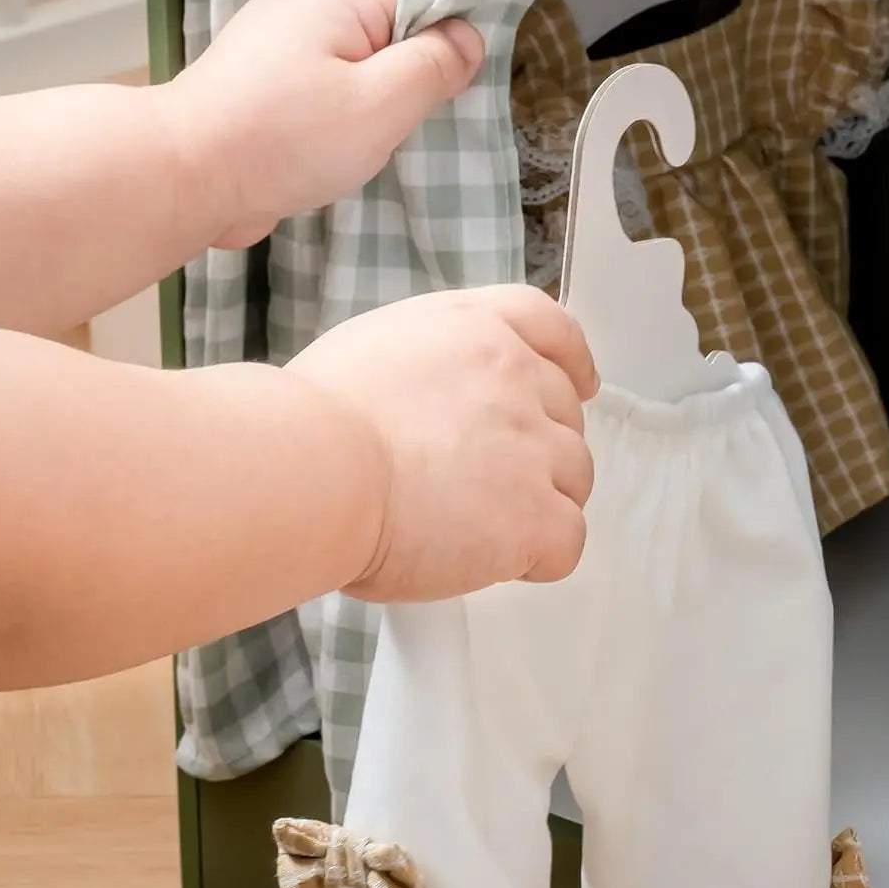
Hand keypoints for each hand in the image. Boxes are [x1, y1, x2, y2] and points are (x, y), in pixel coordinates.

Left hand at [160, 0, 484, 249]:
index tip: (448, 86)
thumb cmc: (287, 139)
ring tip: (359, 143)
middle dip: (404, 75)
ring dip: (368, 102)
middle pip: (382, 26)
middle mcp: (299, 7)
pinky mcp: (253, 83)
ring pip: (350, 62)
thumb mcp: (381, 104)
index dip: (443, 34)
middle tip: (400, 124)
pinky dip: (331, 116)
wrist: (185, 177)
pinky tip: (325, 150)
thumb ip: (431, 66)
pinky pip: (316, 86)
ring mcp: (271, 45)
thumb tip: (467, 38)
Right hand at [285, 285, 598, 601]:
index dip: (571, 361)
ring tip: (468, 527)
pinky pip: (566, 542)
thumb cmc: (309, 425)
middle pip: (564, 415)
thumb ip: (426, 371)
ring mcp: (532, 446)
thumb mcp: (368, 354)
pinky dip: (537, 558)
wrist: (311, 471)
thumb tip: (432, 411)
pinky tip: (488, 560)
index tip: (579, 384)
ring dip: (536, 506)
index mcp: (473, 330)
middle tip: (478, 486)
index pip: (549, 326)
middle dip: (535, 451)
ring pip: (572, 480)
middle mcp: (514, 375)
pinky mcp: (535, 515)